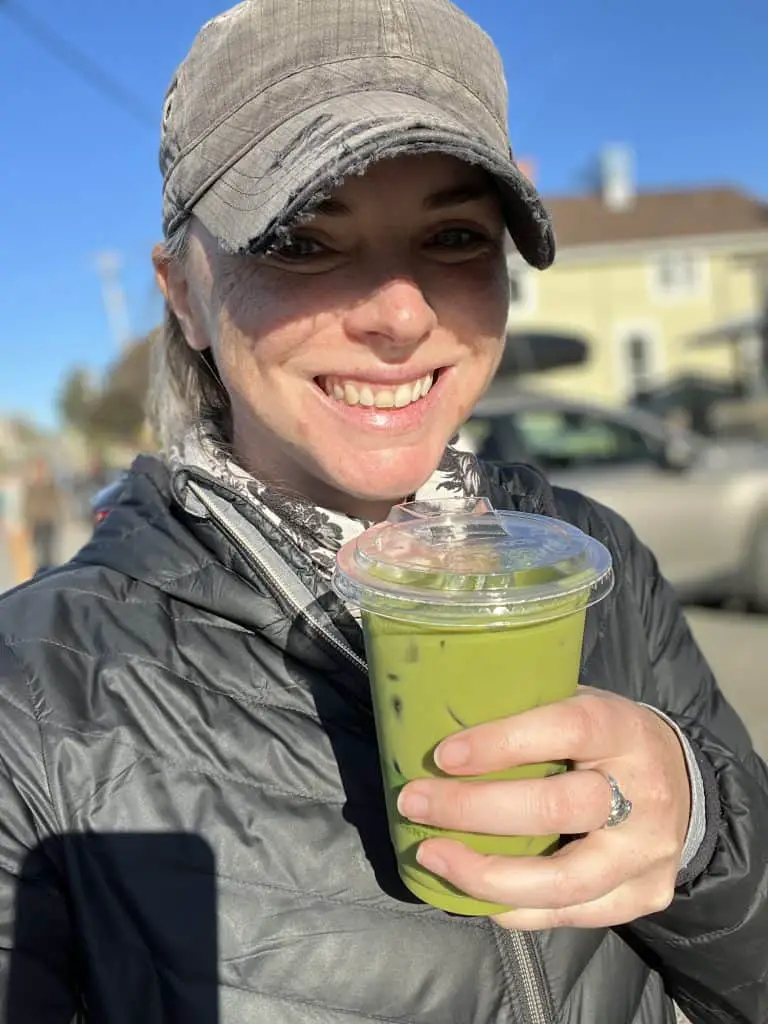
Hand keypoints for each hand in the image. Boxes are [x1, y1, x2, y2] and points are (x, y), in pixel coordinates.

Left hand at [396, 686, 691, 928]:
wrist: (682, 784)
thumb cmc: (603, 738)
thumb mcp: (578, 703)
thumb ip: (527, 709)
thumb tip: (439, 715)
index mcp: (623, 728)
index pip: (565, 730)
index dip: (501, 743)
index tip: (443, 755)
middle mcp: (643, 791)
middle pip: (556, 808)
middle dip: (474, 810)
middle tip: (413, 803)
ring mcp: (646, 851)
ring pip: (563, 879)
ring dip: (485, 873)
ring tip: (431, 855)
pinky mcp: (643, 895)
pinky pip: (571, 915)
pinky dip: (514, 908)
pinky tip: (469, 891)